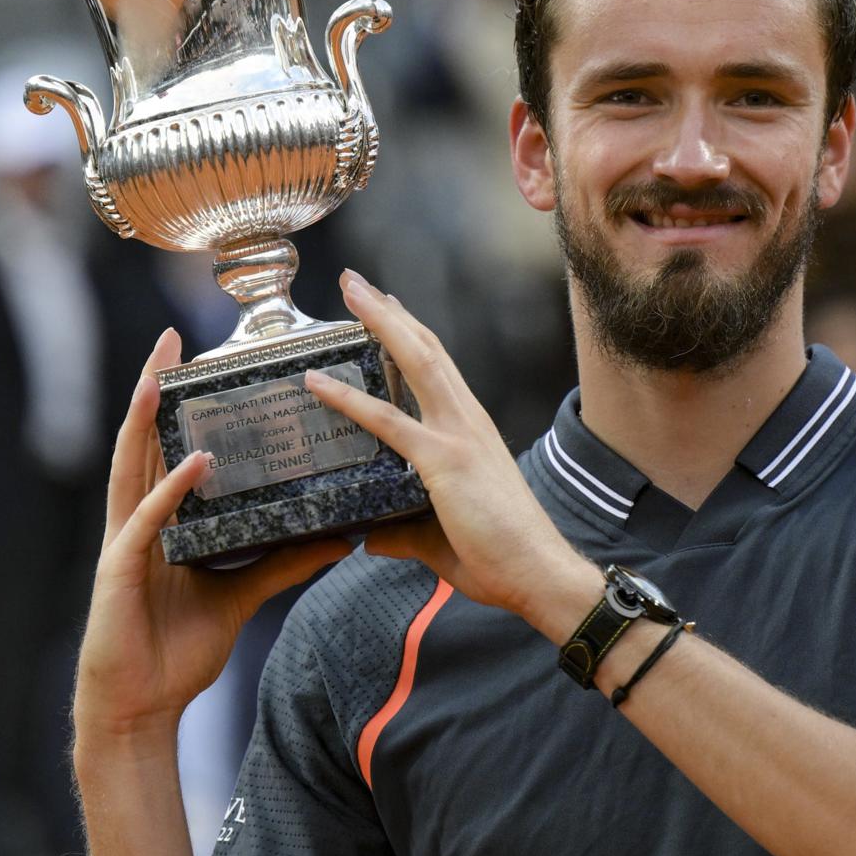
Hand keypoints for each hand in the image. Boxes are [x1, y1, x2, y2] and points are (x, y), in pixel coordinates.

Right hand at [75, 329, 350, 742]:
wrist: (142, 706)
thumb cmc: (178, 648)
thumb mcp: (242, 594)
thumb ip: (283, 562)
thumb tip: (339, 539)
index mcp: (159, 520)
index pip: (165, 447)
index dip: (174, 402)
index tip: (192, 356)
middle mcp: (137, 520)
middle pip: (142, 442)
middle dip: (152, 388)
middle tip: (170, 338)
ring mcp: (124, 542)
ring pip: (132, 468)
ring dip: (145, 420)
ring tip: (162, 375)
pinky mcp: (120, 570)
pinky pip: (148, 521)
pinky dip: (172, 489)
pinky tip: (196, 463)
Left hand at [304, 271, 595, 622]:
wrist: (539, 572)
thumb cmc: (502, 557)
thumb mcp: (442, 538)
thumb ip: (405, 533)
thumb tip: (373, 537)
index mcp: (473, 431)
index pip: (439, 367)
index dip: (410, 333)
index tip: (386, 306)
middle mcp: (467, 421)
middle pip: (426, 348)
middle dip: (389, 312)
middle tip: (355, 282)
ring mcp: (457, 436)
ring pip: (414, 361)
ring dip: (379, 323)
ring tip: (349, 292)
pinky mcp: (443, 460)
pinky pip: (387, 421)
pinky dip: (348, 399)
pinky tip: (316, 382)